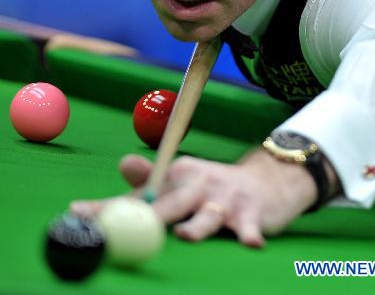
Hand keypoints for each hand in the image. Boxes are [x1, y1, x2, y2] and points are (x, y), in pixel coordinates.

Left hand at [71, 149, 322, 247]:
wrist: (266, 180)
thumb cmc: (215, 187)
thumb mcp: (183, 181)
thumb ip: (153, 180)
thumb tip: (122, 163)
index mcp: (177, 177)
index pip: (139, 195)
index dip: (108, 205)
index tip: (76, 212)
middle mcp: (198, 184)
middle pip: (169, 203)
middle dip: (146, 215)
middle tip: (127, 227)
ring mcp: (224, 198)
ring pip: (208, 215)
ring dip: (198, 226)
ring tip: (185, 235)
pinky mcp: (251, 212)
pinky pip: (248, 226)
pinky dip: (248, 235)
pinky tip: (249, 243)